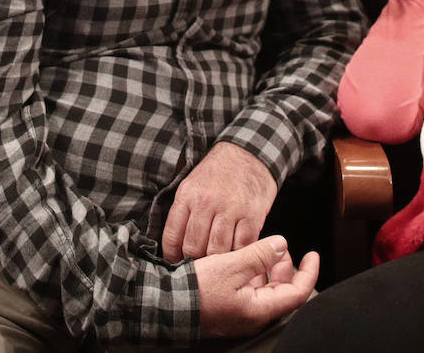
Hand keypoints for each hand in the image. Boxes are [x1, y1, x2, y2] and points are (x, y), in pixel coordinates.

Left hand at [162, 142, 276, 262]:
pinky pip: (241, 246)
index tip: (176, 264)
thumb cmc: (218, 172)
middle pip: (193, 247)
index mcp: (187, 195)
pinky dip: (238, 257)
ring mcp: (229, 210)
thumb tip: (174, 245)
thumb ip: (184, 211)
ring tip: (216, 269)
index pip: (172, 236)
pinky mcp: (251, 216)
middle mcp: (206, 203)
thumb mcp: (192, 183)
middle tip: (198, 271)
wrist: (249, 152)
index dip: (172, 256)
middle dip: (194, 263)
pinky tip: (236, 259)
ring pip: (217, 251)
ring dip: (216, 263)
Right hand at [196, 236, 318, 338]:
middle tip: (279, 248)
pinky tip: (242, 261)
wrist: (166, 306)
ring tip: (258, 250)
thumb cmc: (197, 289)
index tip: (312, 254)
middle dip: (284, 267)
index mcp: (259, 310)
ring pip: (265, 291)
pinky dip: (252, 276)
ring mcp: (240, 315)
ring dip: (266, 270)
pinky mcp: (228, 311)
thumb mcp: (231, 266)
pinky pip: (249, 293)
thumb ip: (259, 255)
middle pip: (282, 291)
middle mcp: (253, 317)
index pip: (298, 293)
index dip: (308, 272)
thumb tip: (282, 244)